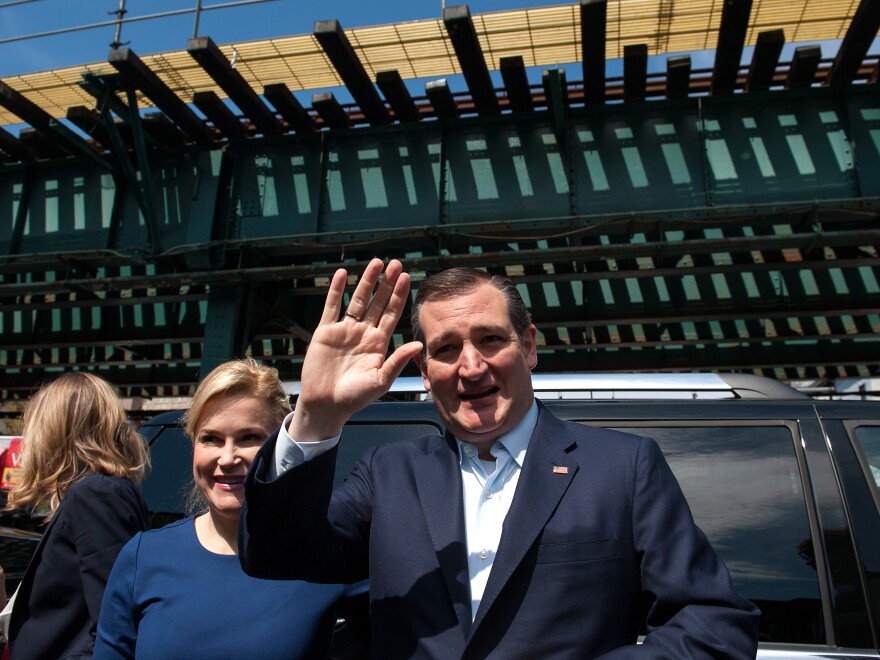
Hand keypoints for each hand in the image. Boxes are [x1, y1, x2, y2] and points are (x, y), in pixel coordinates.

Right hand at [289, 258, 422, 440]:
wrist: (326, 405)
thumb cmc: (355, 397)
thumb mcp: (380, 380)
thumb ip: (397, 361)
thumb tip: (418, 344)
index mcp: (379, 343)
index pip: (392, 313)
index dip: (399, 295)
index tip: (407, 277)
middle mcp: (364, 333)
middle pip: (378, 302)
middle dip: (387, 283)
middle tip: (396, 263)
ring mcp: (345, 330)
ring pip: (358, 300)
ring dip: (366, 281)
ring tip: (376, 263)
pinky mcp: (325, 332)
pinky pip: (332, 307)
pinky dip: (336, 290)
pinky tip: (342, 274)